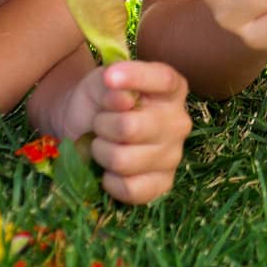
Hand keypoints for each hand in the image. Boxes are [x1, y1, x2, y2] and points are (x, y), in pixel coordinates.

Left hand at [63, 61, 192, 204]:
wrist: (86, 129)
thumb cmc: (101, 100)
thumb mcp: (101, 81)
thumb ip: (111, 83)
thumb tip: (124, 100)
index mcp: (172, 89)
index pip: (163, 80)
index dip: (136, 77)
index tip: (109, 77)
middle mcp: (179, 122)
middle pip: (131, 128)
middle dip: (103, 126)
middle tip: (99, 123)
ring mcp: (174, 155)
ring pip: (124, 161)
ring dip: (102, 153)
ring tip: (102, 144)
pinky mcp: (163, 184)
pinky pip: (130, 189)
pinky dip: (109, 181)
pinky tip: (108, 170)